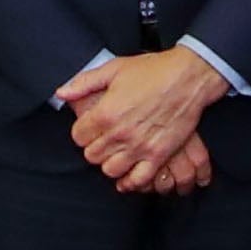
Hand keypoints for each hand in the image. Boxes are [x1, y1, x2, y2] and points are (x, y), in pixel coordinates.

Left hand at [58, 47, 224, 191]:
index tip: (91, 127)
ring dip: (110, 162)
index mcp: (105, 113)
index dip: (82, 132)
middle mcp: (120, 134)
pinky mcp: (158, 155)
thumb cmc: (152, 70)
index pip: (78, 137)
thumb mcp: (114, 69)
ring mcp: (140, 147)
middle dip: (95, 147)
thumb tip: (61, 93)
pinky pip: (138, 179)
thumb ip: (84, 83)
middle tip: (104, 139)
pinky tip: (129, 171)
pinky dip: (130, 180)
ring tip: (117, 152)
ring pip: (110, 170)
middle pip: (92, 156)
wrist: (188, 77)